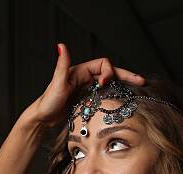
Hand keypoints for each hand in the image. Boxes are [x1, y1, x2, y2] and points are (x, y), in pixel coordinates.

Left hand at [27, 43, 144, 126]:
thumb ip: (62, 65)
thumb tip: (61, 46)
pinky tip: (121, 102)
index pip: (103, 64)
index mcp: (80, 71)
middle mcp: (84, 77)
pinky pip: (104, 94)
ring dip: (122, 85)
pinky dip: (114, 95)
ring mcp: (86, 88)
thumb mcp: (57, 83)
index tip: (104, 84)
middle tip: (140, 81)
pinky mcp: (86, 99)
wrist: (42, 118)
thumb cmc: (47, 102)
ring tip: (136, 90)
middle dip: (125, 76)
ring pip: (109, 83)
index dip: (108, 72)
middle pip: (110, 72)